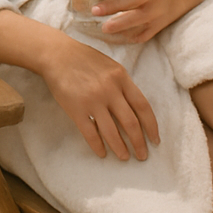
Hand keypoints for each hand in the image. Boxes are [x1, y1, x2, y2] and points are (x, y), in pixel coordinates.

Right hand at [33, 30, 159, 159]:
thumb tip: (135, 109)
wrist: (57, 55)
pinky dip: (97, 146)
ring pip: (112, 132)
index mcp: (121, 78)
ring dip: (120, 148)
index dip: (151, 126)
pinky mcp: (76, 109)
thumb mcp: (110, 66)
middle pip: (130, 123)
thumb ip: (123, 85)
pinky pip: (90, 133)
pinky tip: (101, 153)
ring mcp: (92, 100)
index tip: (155, 140)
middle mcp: (109, 90)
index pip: (143, 107)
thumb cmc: (85, 59)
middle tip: (142, 156)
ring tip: (124, 157)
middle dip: (139, 143)